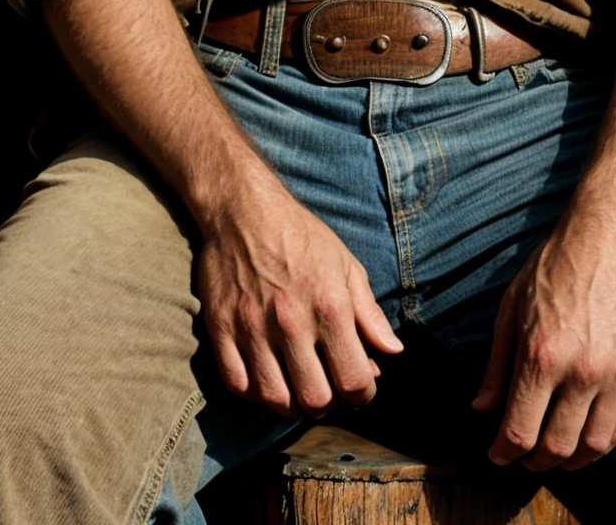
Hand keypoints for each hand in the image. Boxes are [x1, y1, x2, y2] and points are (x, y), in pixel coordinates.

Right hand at [199, 178, 402, 417]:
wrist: (244, 210)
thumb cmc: (302, 236)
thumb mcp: (346, 265)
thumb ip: (369, 312)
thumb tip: (394, 351)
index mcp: (330, 306)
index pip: (354, 379)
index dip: (364, 395)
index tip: (361, 389)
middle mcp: (291, 323)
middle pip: (314, 398)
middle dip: (328, 404)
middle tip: (328, 389)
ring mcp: (253, 329)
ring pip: (274, 399)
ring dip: (291, 404)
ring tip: (298, 389)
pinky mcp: (221, 329)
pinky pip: (237, 384)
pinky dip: (254, 393)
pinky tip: (267, 380)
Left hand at [472, 210, 615, 470]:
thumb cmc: (557, 265)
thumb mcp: (512, 306)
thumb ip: (497, 363)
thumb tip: (481, 408)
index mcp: (540, 355)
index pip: (519, 431)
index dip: (503, 452)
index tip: (497, 454)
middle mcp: (580, 372)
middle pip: (555, 447)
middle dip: (534, 461)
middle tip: (526, 458)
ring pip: (592, 446)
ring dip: (571, 460)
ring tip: (558, 455)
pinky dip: (603, 443)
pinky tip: (588, 438)